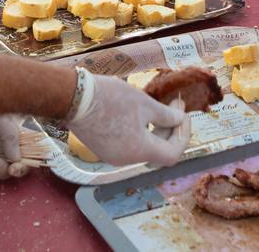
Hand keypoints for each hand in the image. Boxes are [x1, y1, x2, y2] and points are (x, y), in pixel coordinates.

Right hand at [66, 73, 190, 166]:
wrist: (74, 98)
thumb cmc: (110, 99)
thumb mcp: (144, 103)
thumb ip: (166, 115)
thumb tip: (179, 119)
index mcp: (140, 151)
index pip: (173, 154)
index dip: (183, 135)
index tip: (184, 115)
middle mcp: (127, 160)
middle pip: (158, 150)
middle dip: (170, 128)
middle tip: (175, 104)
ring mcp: (113, 156)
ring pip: (143, 147)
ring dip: (155, 129)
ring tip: (158, 106)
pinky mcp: (103, 149)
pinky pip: (128, 145)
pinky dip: (139, 132)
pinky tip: (139, 113)